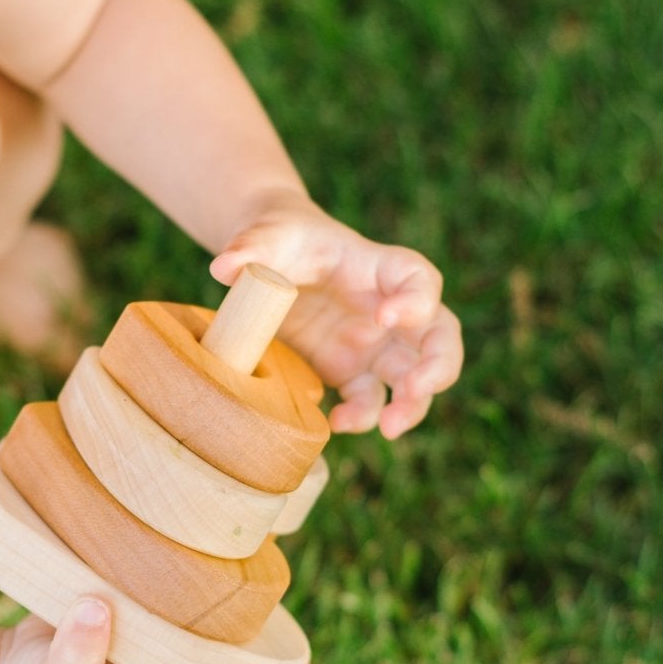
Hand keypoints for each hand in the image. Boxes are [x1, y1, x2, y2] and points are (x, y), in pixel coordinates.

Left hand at [209, 196, 462, 437]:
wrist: (268, 260)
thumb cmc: (279, 238)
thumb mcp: (266, 235)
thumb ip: (251, 247)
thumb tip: (223, 268)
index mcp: (379, 268)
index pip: (419, 280)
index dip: (415, 301)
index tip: (386, 318)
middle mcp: (388, 310)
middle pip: (439, 337)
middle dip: (438, 367)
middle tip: (416, 389)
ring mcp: (373, 345)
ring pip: (414, 378)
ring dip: (412, 405)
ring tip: (389, 428)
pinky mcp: (349, 372)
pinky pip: (369, 400)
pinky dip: (361, 417)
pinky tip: (336, 425)